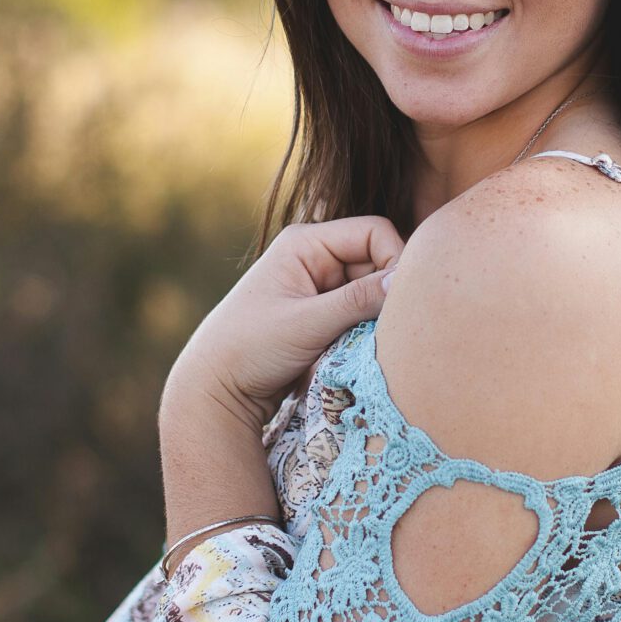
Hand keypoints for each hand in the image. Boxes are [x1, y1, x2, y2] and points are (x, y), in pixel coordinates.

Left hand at [170, 217, 403, 419]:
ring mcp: (318, 286)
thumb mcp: (306, 324)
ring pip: (371, 292)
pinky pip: (359, 314)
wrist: (215, 389)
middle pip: (376, 262)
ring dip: (372, 317)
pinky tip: (348, 351)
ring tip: (357, 344)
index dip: (394, 260)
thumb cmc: (249, 349)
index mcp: (305, 243)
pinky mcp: (321, 314)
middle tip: (380, 329)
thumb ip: (357, 301)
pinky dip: (361, 331)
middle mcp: (314, 257)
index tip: (400, 300)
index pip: (374, 233)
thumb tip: (405, 281)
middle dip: (383, 294)